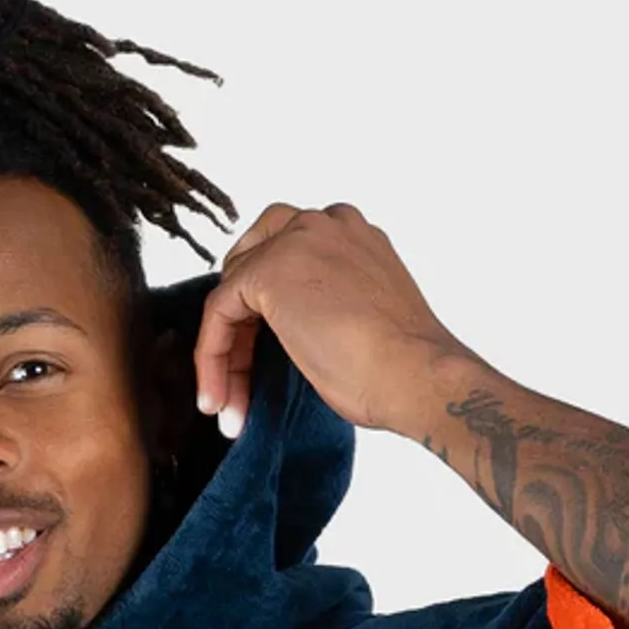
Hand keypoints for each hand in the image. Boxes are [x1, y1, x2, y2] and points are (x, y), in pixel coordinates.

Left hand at [191, 202, 476, 440]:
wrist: (415, 375)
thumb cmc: (401, 367)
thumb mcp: (359, 321)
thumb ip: (322, 307)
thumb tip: (291, 332)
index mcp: (354, 236)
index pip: (288, 260)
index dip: (266, 318)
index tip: (263, 371)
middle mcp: (325, 225)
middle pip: (254, 263)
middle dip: (240, 326)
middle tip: (239, 384)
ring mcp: (297, 240)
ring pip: (234, 290)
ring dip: (224, 349)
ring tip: (227, 403)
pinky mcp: (268, 271)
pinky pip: (219, 312)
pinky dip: (213, 356)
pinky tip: (217, 397)